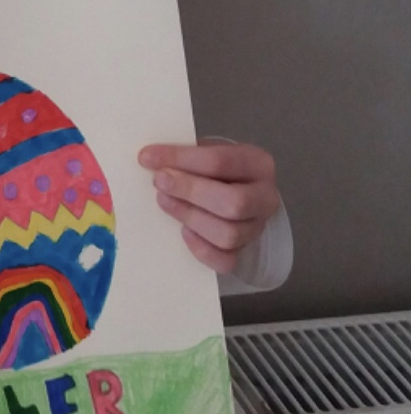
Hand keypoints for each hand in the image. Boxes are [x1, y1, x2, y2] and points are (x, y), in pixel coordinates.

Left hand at [137, 140, 280, 273]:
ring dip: (190, 217)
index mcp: (258, 163)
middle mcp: (265, 197)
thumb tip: (152, 160)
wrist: (232, 192)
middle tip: (159, 182)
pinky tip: (182, 231)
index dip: (181, 159)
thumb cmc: (215, 170)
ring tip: (165, 201)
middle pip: (234, 202)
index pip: (221, 161)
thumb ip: (186, 156)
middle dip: (190, 191)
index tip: (147, 157)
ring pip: (229, 234)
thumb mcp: (206, 152)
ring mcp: (257, 228)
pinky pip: (225, 261)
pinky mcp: (244, 252)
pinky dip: (200, 248)